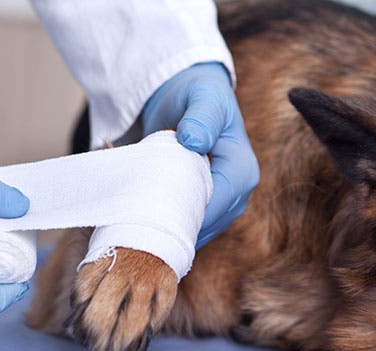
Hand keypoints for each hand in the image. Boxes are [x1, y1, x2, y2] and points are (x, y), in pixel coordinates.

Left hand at [141, 62, 258, 246]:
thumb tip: (195, 140)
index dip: (182, 213)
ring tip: (134, 220)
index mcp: (242, 170)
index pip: (213, 206)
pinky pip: (188, 226)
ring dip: (167, 225)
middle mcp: (238, 193)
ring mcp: (223, 204)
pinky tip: (142, 217)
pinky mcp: (206, 207)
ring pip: (195, 230)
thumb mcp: (203, 96)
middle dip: (172, 224)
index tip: (146, 212)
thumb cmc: (198, 95)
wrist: (189, 98)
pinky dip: (167, 223)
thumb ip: (201, 117)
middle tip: (133, 223)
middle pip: (204, 224)